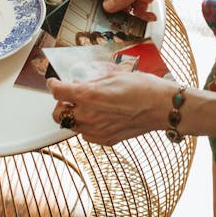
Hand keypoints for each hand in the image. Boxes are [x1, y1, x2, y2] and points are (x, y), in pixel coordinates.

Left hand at [48, 73, 177, 145]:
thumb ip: (93, 82)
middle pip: (59, 114)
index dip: (53, 85)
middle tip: (71, 97)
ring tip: (88, 107)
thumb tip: (80, 85)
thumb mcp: (114, 76)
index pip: (58, 92)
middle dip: (61, 104)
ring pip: (72, 126)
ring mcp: (97, 131)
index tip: (54, 83)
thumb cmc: (144, 88)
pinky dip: (87, 127)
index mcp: (89, 96)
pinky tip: (99, 118)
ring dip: (75, 116)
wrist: (162, 107)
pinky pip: (87, 135)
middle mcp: (89, 115)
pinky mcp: (106, 140)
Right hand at [92, 0, 207, 18]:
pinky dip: (142, 14)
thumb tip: (107, 6)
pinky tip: (149, 15)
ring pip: (125, 5)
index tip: (96, 13)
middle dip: (115, 10)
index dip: (97, 0)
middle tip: (118, 21)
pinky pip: (138, 8)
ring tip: (137, 18)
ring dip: (130, 14)